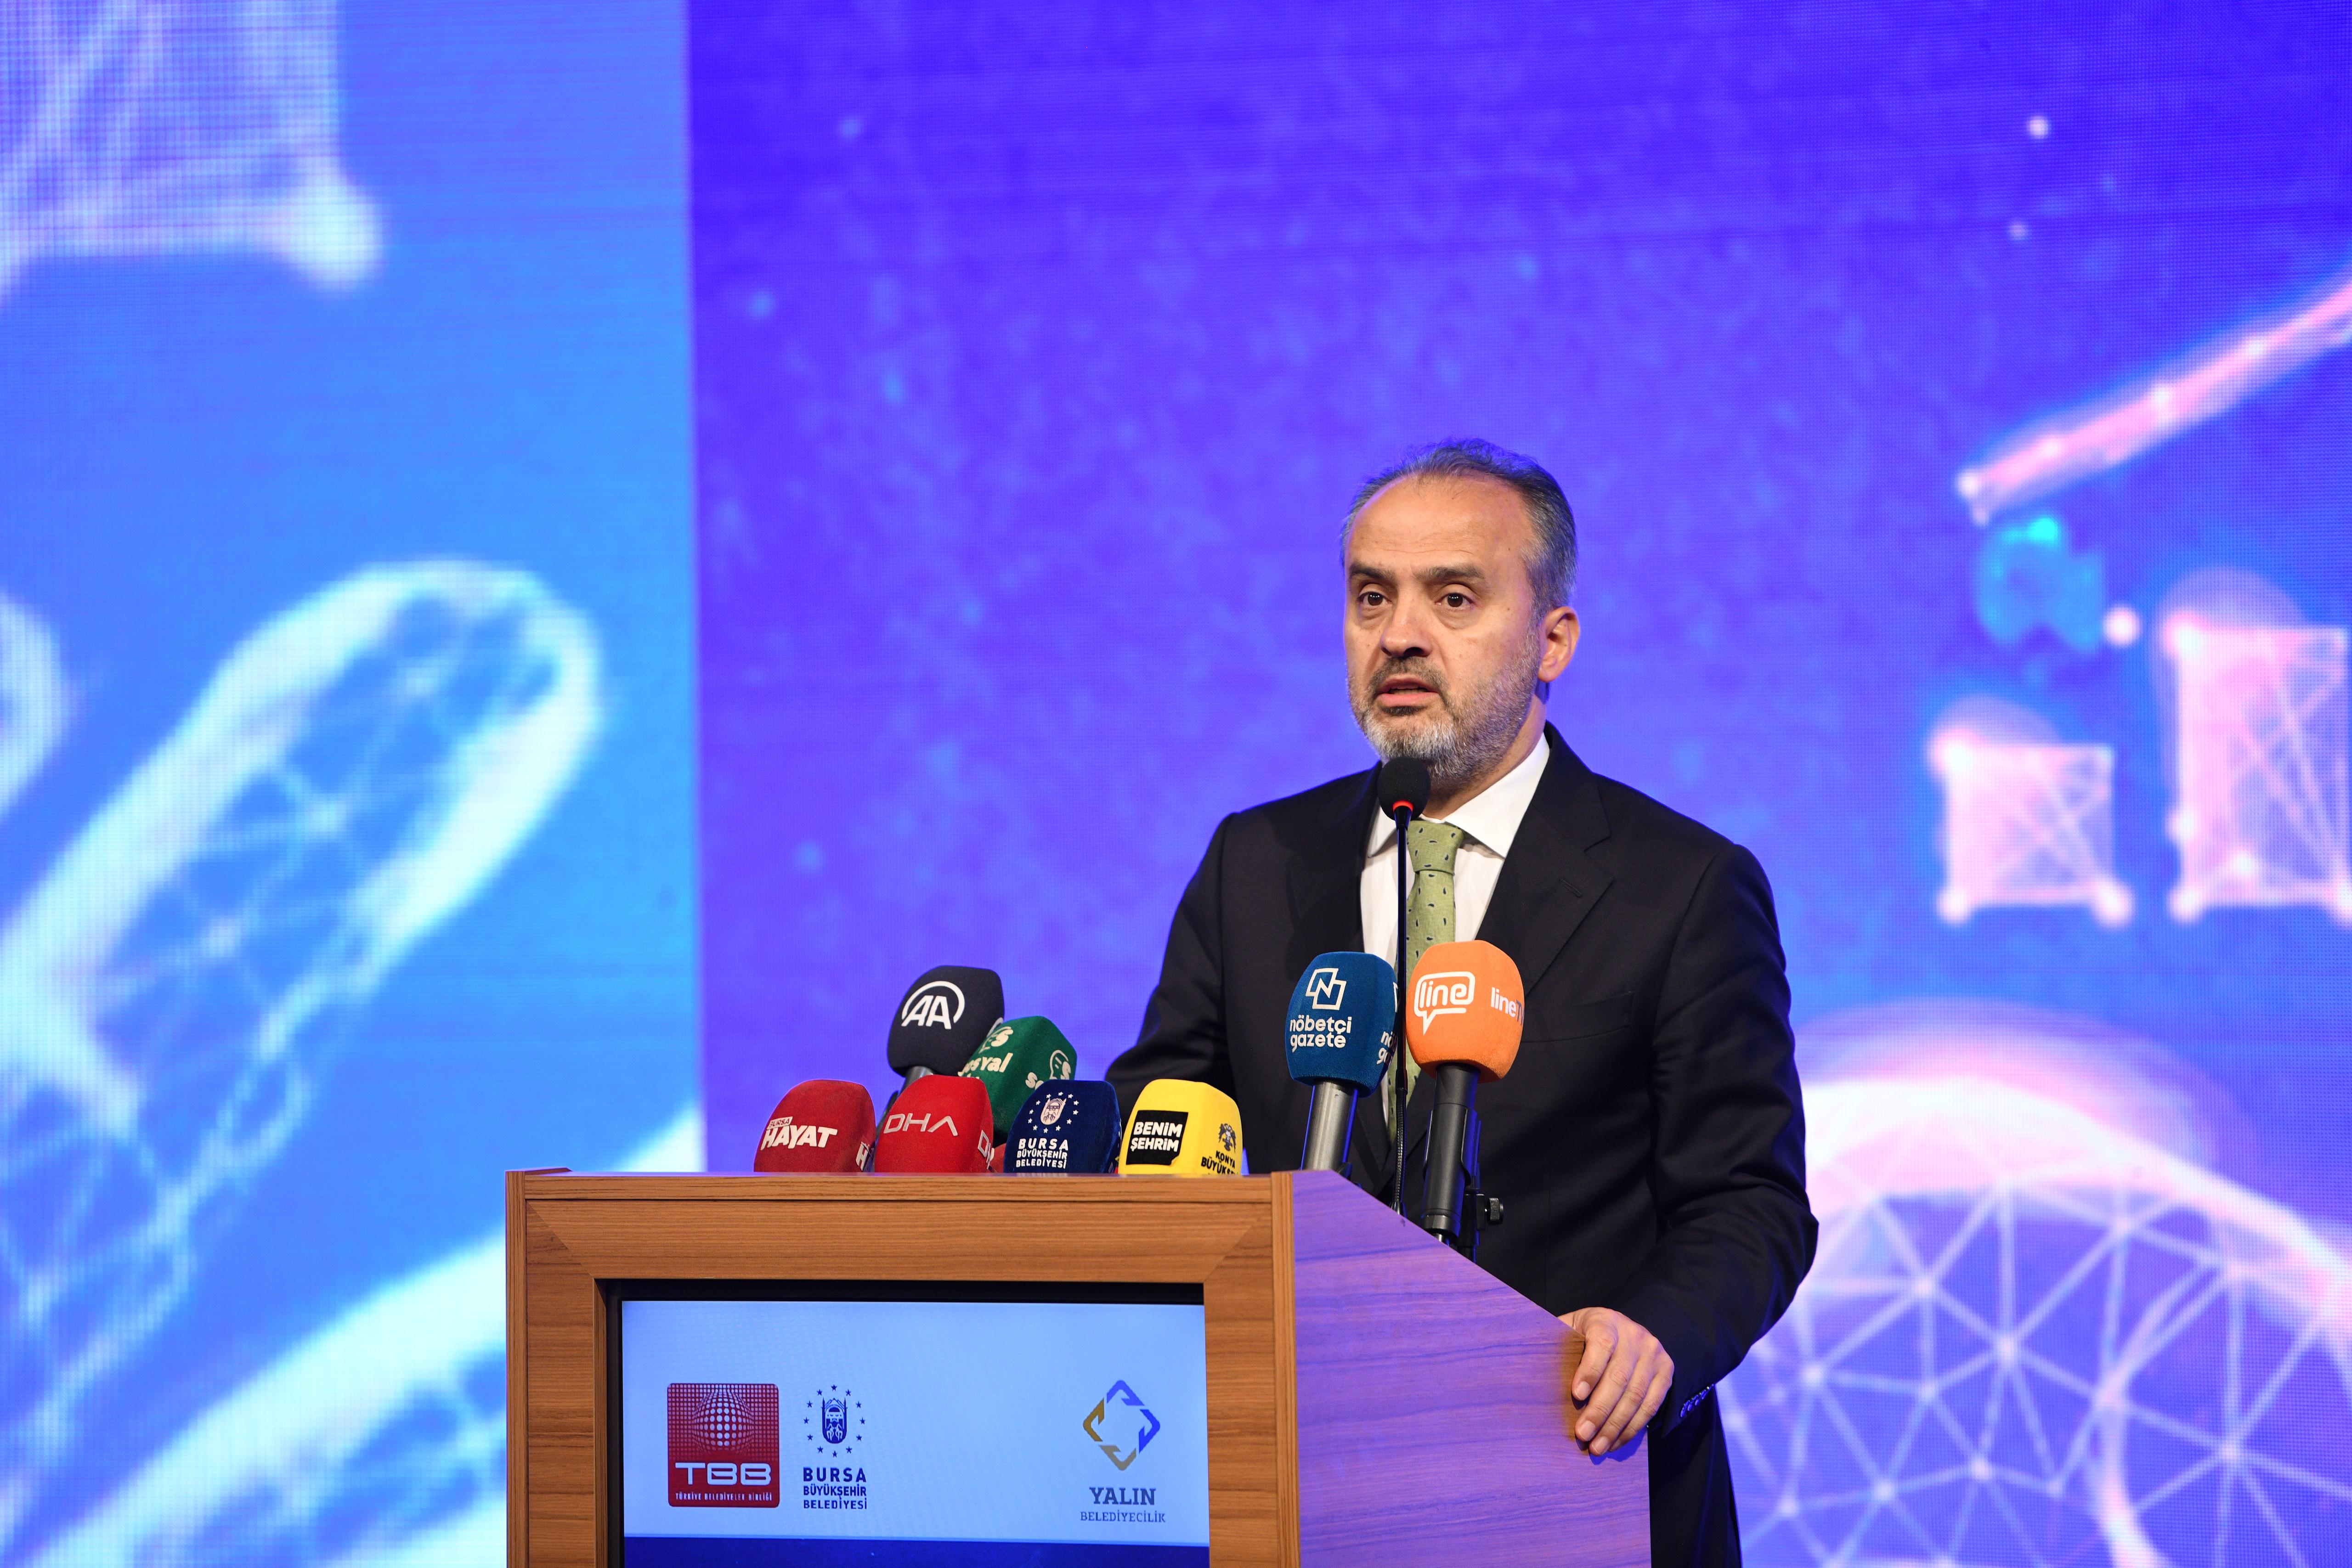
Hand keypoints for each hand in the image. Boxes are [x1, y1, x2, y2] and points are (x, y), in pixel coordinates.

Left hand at [1561, 1307, 1672, 1454]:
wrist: (1622, 1329)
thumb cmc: (1585, 1336)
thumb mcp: (1569, 1330)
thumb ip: (1556, 1345)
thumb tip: (1528, 1370)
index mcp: (1606, 1321)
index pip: (1601, 1344)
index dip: (1589, 1370)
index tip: (1576, 1395)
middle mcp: (1635, 1335)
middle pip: (1619, 1377)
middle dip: (1600, 1410)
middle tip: (1582, 1434)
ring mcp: (1654, 1353)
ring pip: (1637, 1395)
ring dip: (1616, 1426)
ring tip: (1597, 1447)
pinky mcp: (1666, 1372)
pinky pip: (1652, 1405)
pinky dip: (1633, 1427)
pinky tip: (1615, 1441)